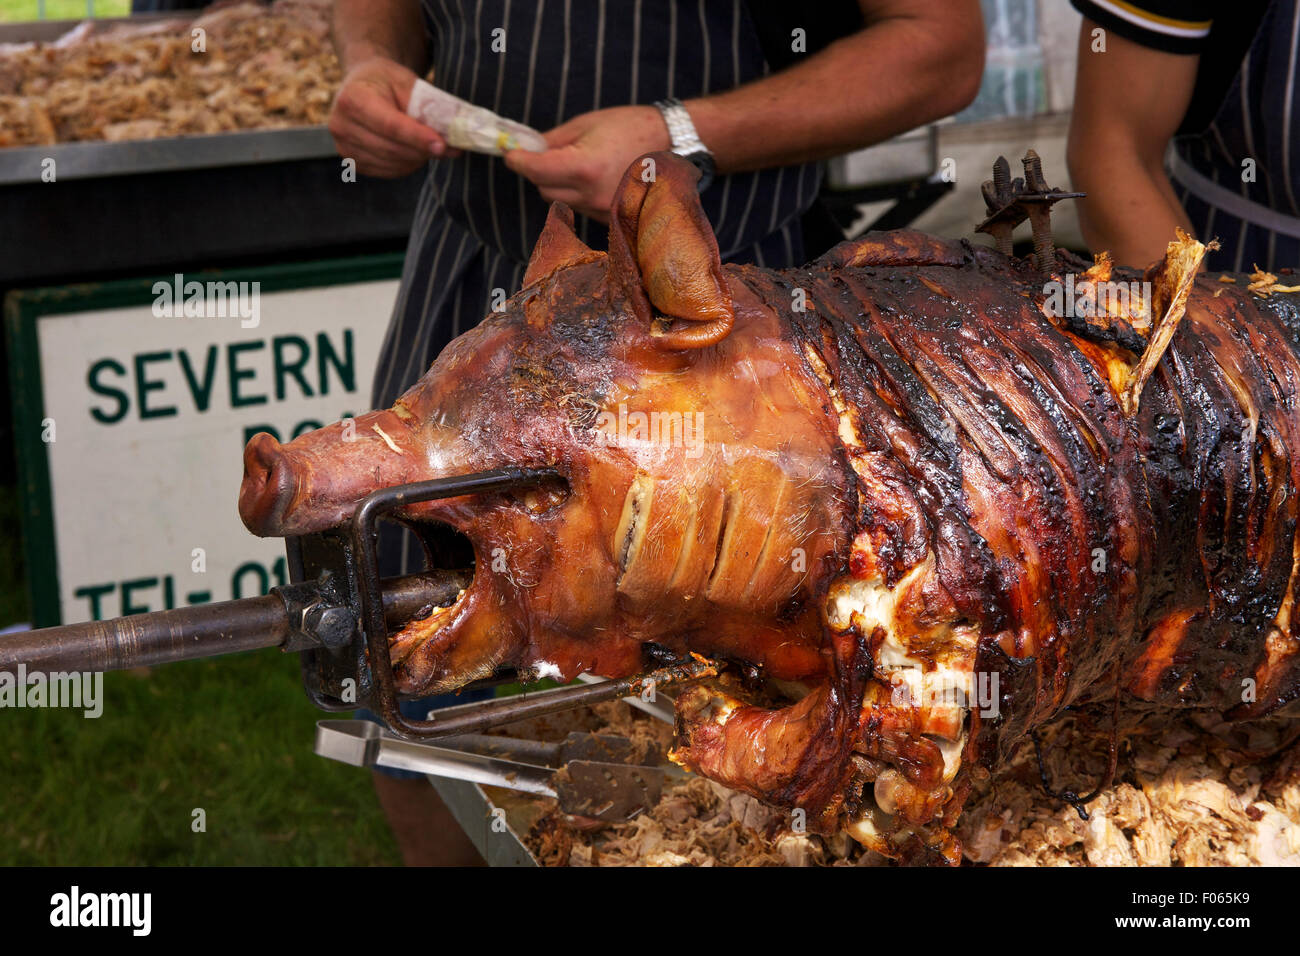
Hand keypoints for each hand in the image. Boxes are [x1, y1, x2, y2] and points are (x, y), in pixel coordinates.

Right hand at [328, 57, 460, 177]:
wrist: (362, 85)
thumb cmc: (386, 82)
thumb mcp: (406, 82)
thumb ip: (426, 107)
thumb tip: (453, 136)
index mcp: (352, 98)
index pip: (390, 125)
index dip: (417, 138)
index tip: (442, 145)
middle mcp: (341, 124)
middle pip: (391, 148)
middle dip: (423, 151)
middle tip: (451, 148)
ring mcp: (344, 146)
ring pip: (392, 163)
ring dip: (418, 158)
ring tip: (433, 147)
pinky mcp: (353, 162)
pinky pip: (388, 171)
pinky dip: (408, 165)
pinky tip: (416, 152)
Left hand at [503, 106, 670, 221]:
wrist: (671, 143)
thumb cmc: (630, 127)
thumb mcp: (586, 124)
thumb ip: (553, 140)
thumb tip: (528, 149)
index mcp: (585, 167)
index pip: (536, 171)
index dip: (518, 161)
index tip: (510, 153)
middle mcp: (592, 194)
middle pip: (543, 189)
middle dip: (538, 172)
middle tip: (543, 153)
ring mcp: (602, 209)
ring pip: (561, 200)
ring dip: (559, 183)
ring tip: (579, 162)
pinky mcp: (609, 217)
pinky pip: (580, 206)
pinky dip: (577, 192)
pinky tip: (594, 176)